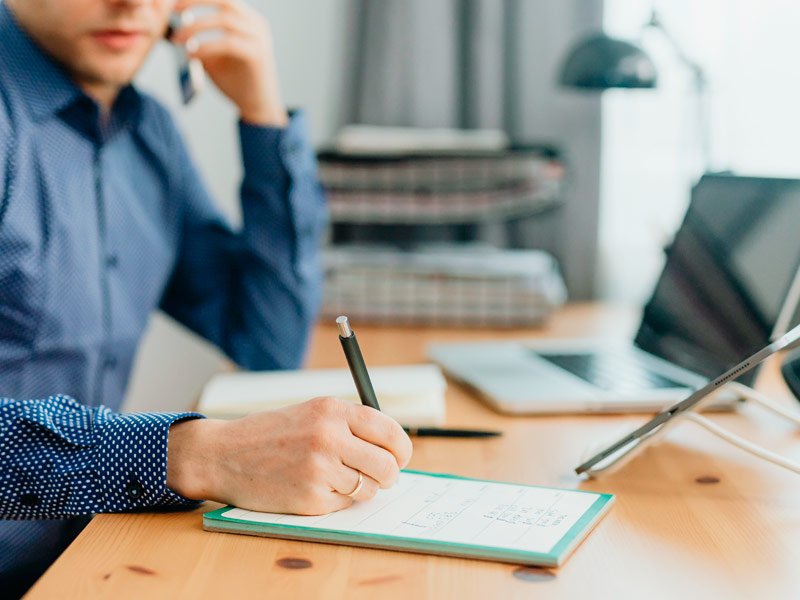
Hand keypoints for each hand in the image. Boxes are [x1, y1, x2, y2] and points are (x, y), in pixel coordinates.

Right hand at [166, 397, 412, 514]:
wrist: (223, 454)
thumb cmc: (271, 433)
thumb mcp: (311, 412)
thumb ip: (349, 424)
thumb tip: (392, 447)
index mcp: (332, 410)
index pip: (389, 431)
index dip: (402, 449)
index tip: (401, 457)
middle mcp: (328, 436)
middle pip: (387, 465)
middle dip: (388, 474)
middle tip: (379, 476)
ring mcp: (319, 469)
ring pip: (369, 488)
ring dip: (361, 488)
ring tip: (336, 478)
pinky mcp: (310, 498)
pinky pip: (344, 504)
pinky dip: (337, 500)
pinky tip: (314, 487)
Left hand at [170, 0, 287, 126]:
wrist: (257, 106)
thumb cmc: (236, 81)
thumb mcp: (214, 54)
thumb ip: (200, 39)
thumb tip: (174, 27)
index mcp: (247, 20)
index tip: (174, 2)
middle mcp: (256, 25)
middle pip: (224, 1)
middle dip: (195, 1)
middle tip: (172, 10)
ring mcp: (259, 39)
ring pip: (225, 20)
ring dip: (196, 27)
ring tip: (177, 38)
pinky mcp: (257, 55)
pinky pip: (228, 43)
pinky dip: (206, 47)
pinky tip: (191, 54)